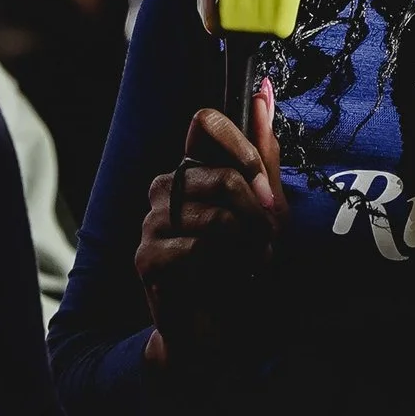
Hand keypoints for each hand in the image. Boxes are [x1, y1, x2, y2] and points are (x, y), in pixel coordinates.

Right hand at [135, 72, 288, 369]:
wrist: (227, 327)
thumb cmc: (245, 264)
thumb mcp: (267, 205)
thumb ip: (262, 150)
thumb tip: (263, 88)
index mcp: (195, 168)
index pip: (204, 120)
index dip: (239, 143)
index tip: (266, 185)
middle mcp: (169, 187)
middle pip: (218, 174)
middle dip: (256, 211)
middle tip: (266, 241)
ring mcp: (153, 221)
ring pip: (211, 213)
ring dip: (244, 244)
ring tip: (248, 263)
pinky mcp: (146, 257)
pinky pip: (193, 247)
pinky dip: (222, 266)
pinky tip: (225, 279)